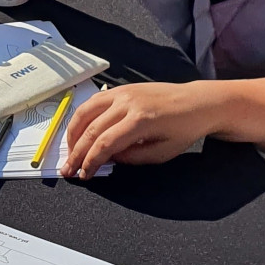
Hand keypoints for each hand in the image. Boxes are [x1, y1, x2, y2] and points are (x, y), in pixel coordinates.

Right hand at [62, 82, 213, 177]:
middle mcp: (127, 103)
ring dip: (72, 133)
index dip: (90, 161)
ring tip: (69, 151)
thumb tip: (108, 158)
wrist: (196, 102)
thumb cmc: (183, 130)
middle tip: (68, 169)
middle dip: (76, 152)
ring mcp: (121, 92)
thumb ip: (133, 158)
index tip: (84, 175)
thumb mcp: (163, 153)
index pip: (105, 143)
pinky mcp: (120, 88)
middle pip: (91, 129)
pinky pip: (93, 102)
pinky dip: (81, 117)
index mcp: (140, 121)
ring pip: (85, 112)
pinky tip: (79, 131)